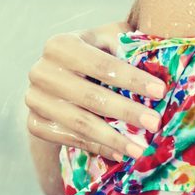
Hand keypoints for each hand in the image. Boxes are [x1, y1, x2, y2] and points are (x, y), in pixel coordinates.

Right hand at [25, 21, 166, 161]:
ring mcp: (34, 99)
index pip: (102, 64)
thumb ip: (128, 47)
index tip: (161, 91)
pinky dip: (97, 147)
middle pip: (90, 96)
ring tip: (140, 148)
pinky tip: (120, 153)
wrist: (61, 76)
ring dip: (113, 138)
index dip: (132, 78)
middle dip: (126, 111)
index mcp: (60, 44)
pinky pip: (68, 139)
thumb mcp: (110, 40)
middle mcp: (41, 70)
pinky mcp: (34, 123)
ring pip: (79, 122)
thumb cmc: (97, 53)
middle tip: (155, 123)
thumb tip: (158, 66)